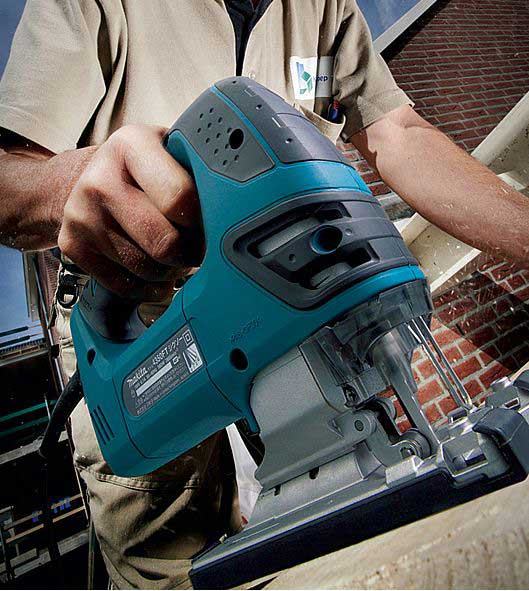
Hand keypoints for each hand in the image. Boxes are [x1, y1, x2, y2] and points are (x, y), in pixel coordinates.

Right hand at [58, 125, 200, 299]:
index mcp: (131, 146)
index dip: (204, 221)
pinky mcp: (73, 245)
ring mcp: (82, 215)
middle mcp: (100, 179)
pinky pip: (125, 285)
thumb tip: (239, 206)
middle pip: (164, 242)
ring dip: (171, 271)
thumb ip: (198, 170)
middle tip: (199, 248)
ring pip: (147, 269)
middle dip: (191, 253)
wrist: (86, 177)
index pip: (180, 198)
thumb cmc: (142, 168)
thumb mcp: (170, 150)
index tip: (213, 224)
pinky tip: (157, 272)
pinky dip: (149, 287)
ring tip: (177, 256)